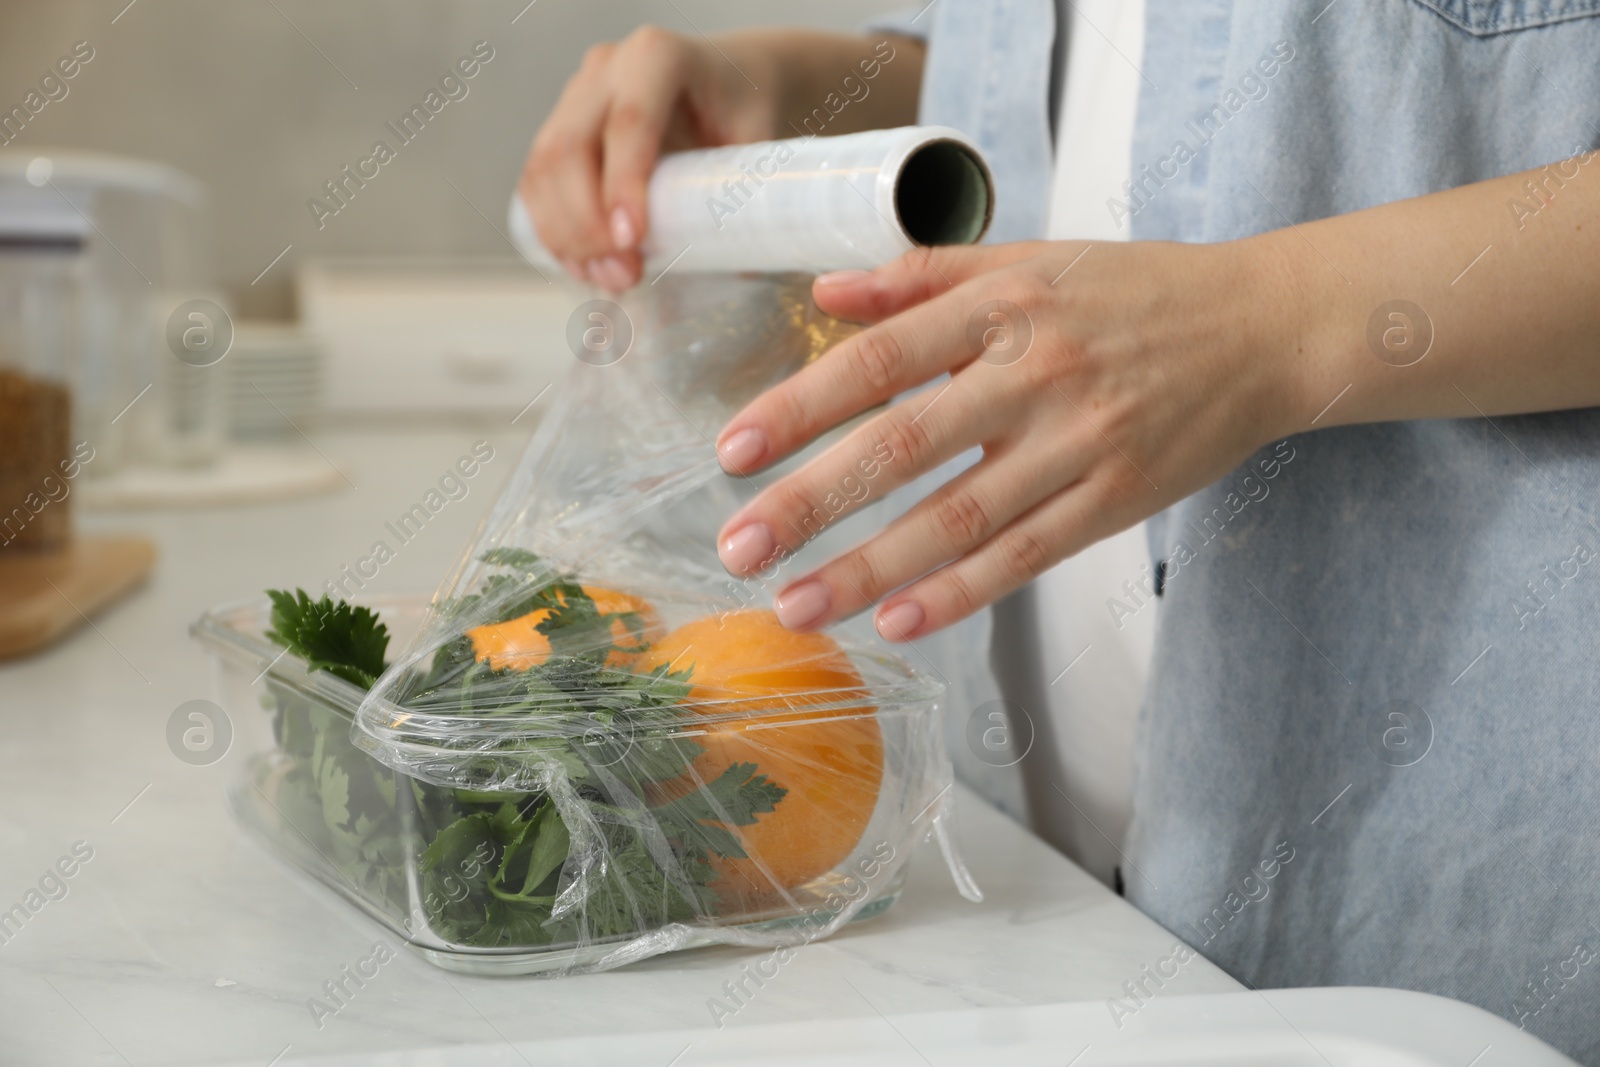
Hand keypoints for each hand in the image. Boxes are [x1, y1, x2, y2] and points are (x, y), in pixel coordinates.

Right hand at [518, 27, 778, 291]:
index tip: (631, 240)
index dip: (622, 185)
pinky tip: (586, 265)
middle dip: (587, 223)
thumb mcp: (757, 137)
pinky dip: (554, 230)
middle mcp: (606, 69)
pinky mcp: (559, 127)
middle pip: (569, 147)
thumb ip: (744, 192)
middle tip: (624, 274)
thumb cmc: (741, 107)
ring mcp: (576, 96)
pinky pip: (537, 183)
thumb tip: (738, 271)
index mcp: (658, 56)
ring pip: (543, 169)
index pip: (628, 122)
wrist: (725, 80)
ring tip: (610, 278)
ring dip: (567, 235)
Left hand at [712, 239, 1306, 640]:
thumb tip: (825, 292)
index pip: (879, 360)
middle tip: (738, 546)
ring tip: (794, 605)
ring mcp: (1080, 443)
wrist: (1264, 330)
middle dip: (812, 502)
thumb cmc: (1132, 292)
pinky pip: (1025, 556)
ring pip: (958, 518)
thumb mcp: (1028, 259)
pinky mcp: (1115, 500)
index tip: (732, 451)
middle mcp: (1036, 373)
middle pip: (904, 445)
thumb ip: (921, 276)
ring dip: (868, 569)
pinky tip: (898, 621)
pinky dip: (959, 592)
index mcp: (1003, 305)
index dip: (800, 407)